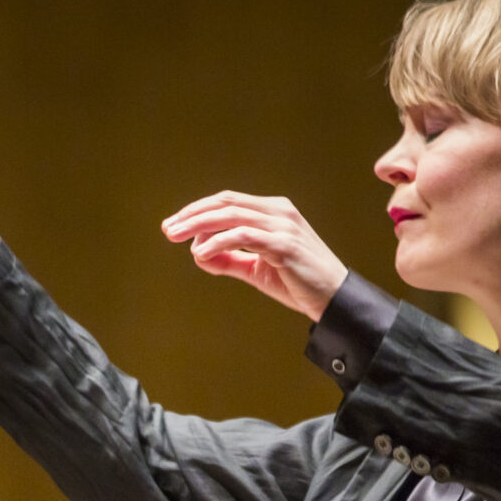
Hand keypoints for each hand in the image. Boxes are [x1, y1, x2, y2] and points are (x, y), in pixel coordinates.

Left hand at [161, 192, 347, 321]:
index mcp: (273, 211)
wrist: (333, 299)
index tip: (173, 225)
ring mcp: (283, 226)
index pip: (228, 201)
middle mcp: (279, 212)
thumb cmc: (297, 282)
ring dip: (199, 225)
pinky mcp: (284, 245)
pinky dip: (219, 242)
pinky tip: (201, 253)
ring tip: (177, 237)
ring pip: (232, 216)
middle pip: (226, 203)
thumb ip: (229, 259)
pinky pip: (244, 237)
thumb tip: (199, 254)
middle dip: (192, 215)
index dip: (197, 210)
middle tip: (168, 229)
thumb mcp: (256, 269)